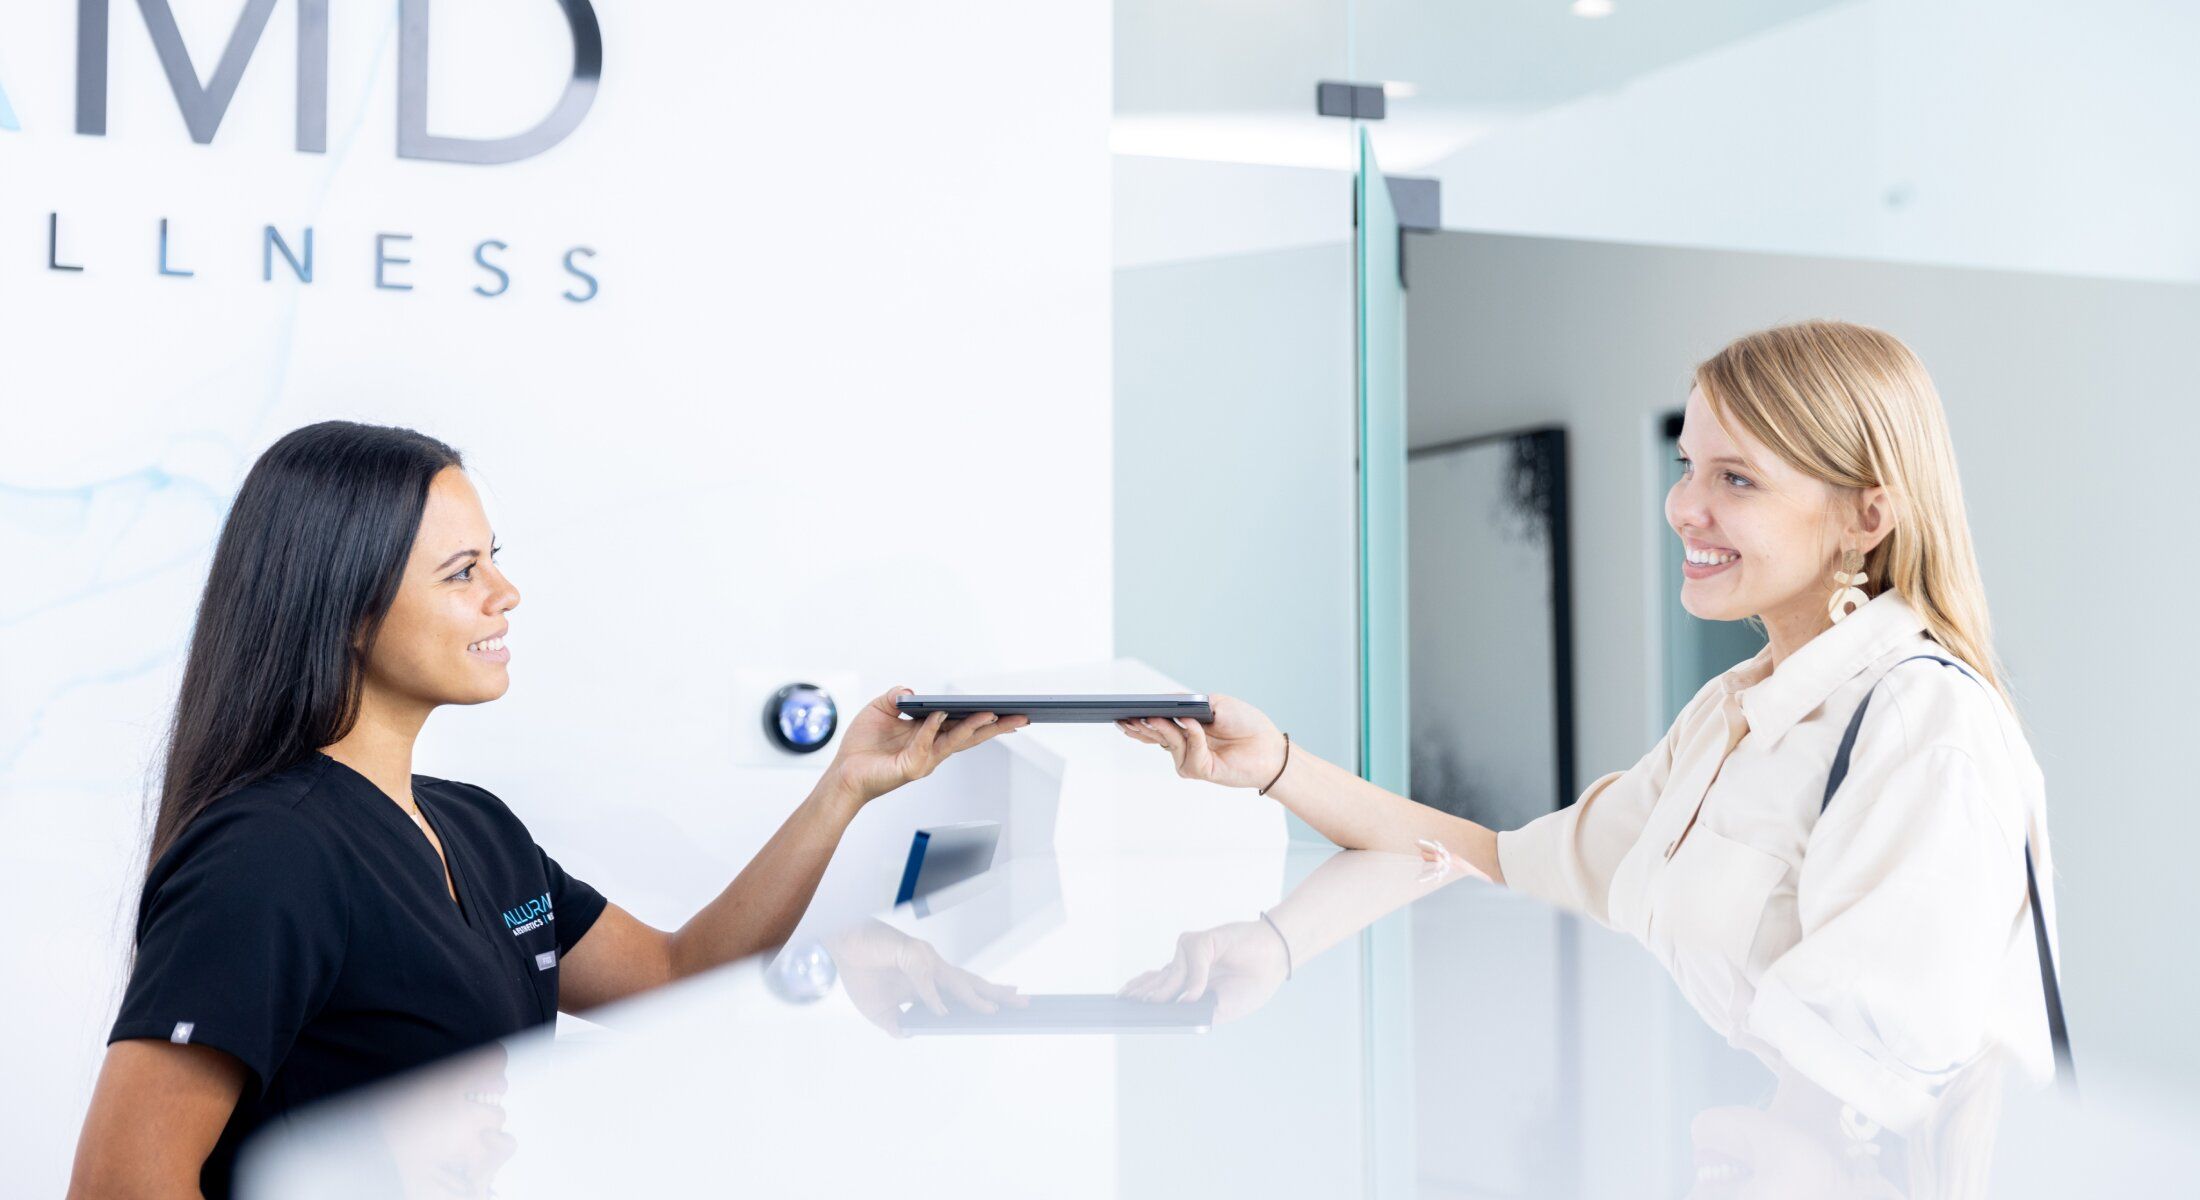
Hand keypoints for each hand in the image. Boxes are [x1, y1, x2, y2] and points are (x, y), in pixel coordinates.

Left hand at [826, 687, 1029, 806]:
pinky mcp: (911, 768)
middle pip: (971, 735)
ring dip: (974, 726)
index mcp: (930, 735)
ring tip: (992, 713)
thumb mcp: (881, 708)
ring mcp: (924, 760)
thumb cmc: (862, 745)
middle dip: (997, 726)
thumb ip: (898, 696)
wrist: (843, 772)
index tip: (1007, 709)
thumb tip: (914, 692)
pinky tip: (940, 714)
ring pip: (955, 741)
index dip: (986, 718)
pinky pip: (926, 743)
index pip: (964, 725)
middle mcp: (932, 749)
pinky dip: (933, 728)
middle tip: (1021, 717)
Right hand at [828, 921, 1028, 1036]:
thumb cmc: (861, 972)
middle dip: (996, 995)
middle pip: (970, 984)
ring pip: (956, 981)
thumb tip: (908, 1034)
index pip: (962, 993)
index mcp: (928, 983)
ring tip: (993, 1011)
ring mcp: (924, 961)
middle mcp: (932, 970)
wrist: (842, 947)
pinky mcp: (912, 954)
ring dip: (975, 997)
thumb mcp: (878, 1011)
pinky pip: (926, 980)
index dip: (982, 1001)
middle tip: (1023, 1001)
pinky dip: (933, 997)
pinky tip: (941, 1012)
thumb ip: (896, 1023)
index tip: (1002, 1010)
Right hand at [1114, 693, 1283, 789]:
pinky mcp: (1201, 771)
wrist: (1269, 744)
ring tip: (1153, 717)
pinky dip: (1193, 736)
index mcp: (1185, 728)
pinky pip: (1189, 751)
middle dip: (1139, 727)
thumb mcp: (1214, 703)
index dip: (1138, 721)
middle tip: (1125, 719)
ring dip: (1164, 728)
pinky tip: (1194, 726)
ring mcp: (1191, 759)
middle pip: (1154, 737)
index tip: (1122, 714)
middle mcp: (1184, 745)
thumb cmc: (1245, 722)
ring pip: (1168, 743)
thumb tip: (1165, 705)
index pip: (1155, 726)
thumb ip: (1187, 703)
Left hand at [1116, 920, 1290, 1023]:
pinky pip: (1192, 963)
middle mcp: (1187, 968)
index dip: (1141, 995)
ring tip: (1149, 1004)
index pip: (1158, 989)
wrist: (1274, 960)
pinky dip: (1195, 980)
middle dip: (1139, 992)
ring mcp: (1192, 954)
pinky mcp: (1201, 941)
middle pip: (1156, 981)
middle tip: (1120, 1002)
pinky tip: (1195, 994)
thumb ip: (1196, 1010)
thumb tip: (1174, 1009)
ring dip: (1164, 991)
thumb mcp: (1221, 1009)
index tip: (1123, 1006)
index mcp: (1189, 985)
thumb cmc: (1251, 984)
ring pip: (1170, 975)